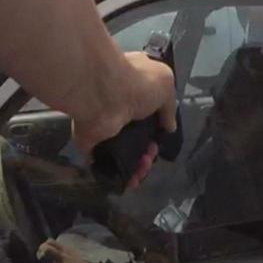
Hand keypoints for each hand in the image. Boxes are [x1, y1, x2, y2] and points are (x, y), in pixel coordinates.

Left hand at [71, 51, 176, 188]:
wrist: (101, 95)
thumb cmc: (136, 83)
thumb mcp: (166, 84)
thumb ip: (170, 107)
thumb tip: (169, 126)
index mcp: (133, 87)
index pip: (147, 108)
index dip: (159, 123)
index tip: (164, 133)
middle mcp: (118, 106)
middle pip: (138, 133)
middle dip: (150, 146)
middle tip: (153, 151)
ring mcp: (104, 125)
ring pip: (125, 150)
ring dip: (139, 162)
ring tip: (145, 163)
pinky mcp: (92, 143)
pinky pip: (107, 163)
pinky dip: (120, 174)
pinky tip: (132, 179)